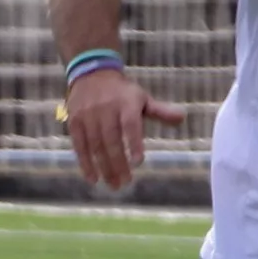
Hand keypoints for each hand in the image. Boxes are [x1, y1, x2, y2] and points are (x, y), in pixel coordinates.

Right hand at [62, 66, 184, 189]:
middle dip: (118, 163)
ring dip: (104, 167)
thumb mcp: (142, 98)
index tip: (138, 162)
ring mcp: (88, 116)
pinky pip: (79, 145)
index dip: (134, 143)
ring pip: (95, 145)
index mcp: (126, 103)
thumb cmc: (123, 93)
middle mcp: (106, 109)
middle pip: (112, 139)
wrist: (91, 73)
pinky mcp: (75, 122)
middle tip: (125, 183)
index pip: (130, 125)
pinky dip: (85, 163)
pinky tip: (93, 178)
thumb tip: (182, 117)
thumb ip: (160, 111)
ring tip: (113, 184)